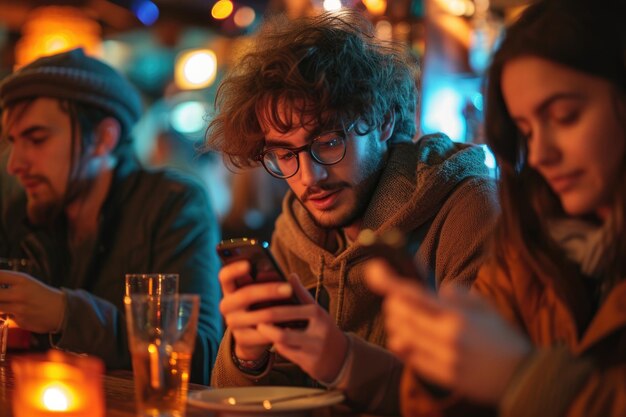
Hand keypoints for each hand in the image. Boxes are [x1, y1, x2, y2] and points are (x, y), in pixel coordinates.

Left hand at [0, 270, 65, 332]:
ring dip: (0, 306)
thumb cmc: (41, 294)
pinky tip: (17, 313)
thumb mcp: (27, 283)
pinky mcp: (20, 321)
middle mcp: (20, 293)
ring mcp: (19, 309)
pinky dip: (7, 316)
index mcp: (22, 280)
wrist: (61, 310)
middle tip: (2, 296)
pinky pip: (6, 318)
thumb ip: (8, 282)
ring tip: (7, 303)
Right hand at [218, 260, 297, 360]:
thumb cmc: (261, 305)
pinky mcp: (241, 339)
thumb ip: (271, 284)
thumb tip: (291, 276)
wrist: (254, 337)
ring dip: (278, 312)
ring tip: (295, 309)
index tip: (248, 264)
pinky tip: (290, 325)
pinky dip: (278, 329)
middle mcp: (227, 305)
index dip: (234, 269)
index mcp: (230, 289)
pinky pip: (262, 333)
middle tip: (288, 289)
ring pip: (258, 316)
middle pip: (245, 295)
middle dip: (269, 291)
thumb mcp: (263, 293)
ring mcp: (232, 323)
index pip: (225, 276)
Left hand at [255, 273, 347, 382]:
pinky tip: (274, 340)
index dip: (272, 309)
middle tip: (255, 321)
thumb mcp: (317, 310)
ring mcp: (313, 351)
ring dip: (271, 338)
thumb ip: (302, 294)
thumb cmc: (324, 328)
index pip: (290, 311)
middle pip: (283, 333)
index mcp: (318, 315)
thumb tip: (291, 274)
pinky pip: (287, 354)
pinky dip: (279, 346)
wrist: (342, 356)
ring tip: (262, 328)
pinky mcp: (309, 364)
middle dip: (266, 328)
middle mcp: (317, 333)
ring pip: (283, 346)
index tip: (258, 304)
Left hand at [366, 260, 530, 404]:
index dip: (390, 282)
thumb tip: (436, 290)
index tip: (374, 271)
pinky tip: (403, 339)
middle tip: (393, 299)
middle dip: (392, 304)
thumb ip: (459, 295)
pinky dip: (402, 346)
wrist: (522, 377)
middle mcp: (447, 337)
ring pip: (403, 337)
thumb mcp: (486, 307)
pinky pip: (412, 359)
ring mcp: (444, 359)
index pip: (414, 295)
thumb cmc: (504, 338)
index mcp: (457, 316)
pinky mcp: (443, 377)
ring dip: (395, 325)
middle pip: (403, 316)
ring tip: (398, 318)